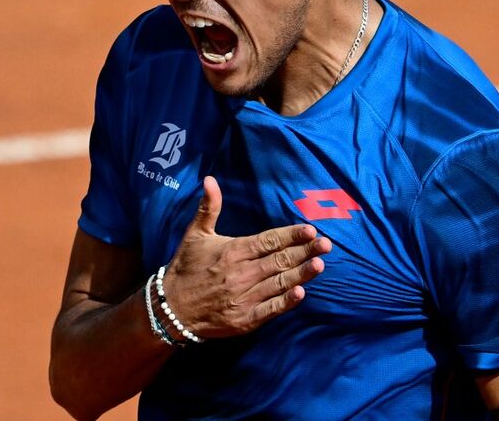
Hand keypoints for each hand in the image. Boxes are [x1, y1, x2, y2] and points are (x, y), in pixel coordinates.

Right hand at [160, 176, 331, 338]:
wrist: (171, 308)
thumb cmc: (186, 267)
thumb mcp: (195, 234)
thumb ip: (208, 207)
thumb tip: (211, 179)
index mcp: (233, 251)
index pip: (268, 240)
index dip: (291, 235)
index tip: (310, 229)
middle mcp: (241, 273)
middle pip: (279, 260)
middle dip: (304, 251)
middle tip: (327, 244)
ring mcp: (244, 298)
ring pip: (279, 283)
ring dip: (301, 274)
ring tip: (319, 264)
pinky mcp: (245, 320)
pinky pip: (270, 309)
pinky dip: (285, 302)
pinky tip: (301, 294)